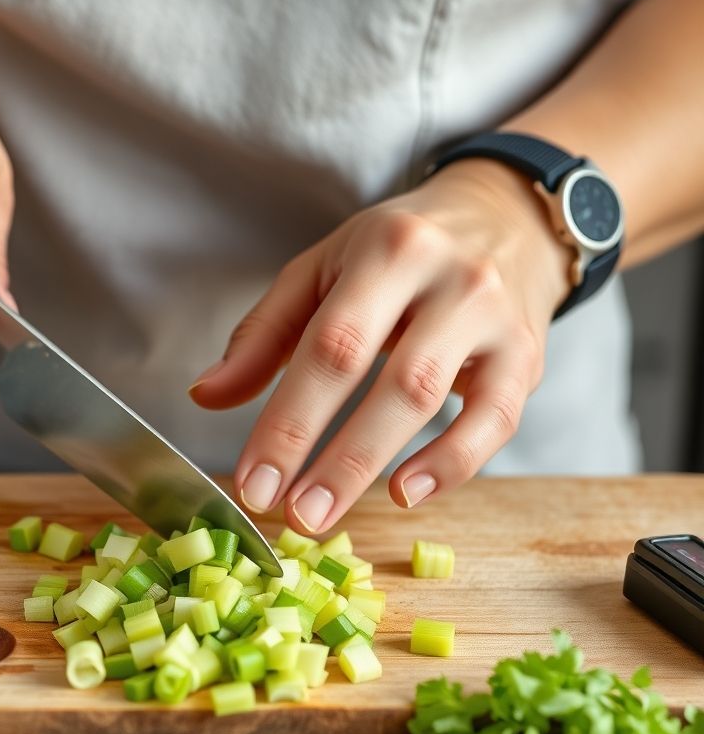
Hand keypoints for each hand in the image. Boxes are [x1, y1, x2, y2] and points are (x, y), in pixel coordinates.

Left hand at [190, 160, 572, 532]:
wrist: (504, 217)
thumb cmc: (396, 253)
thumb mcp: (322, 271)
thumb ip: (264, 335)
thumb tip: (206, 396)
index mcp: (386, 250)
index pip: (329, 346)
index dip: (288, 421)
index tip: (254, 482)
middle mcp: (448, 277)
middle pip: (387, 378)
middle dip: (334, 457)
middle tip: (292, 516)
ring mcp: (494, 316)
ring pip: (435, 399)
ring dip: (374, 465)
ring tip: (326, 514)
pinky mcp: (526, 354)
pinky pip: (497, 420)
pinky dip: (455, 464)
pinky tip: (408, 495)